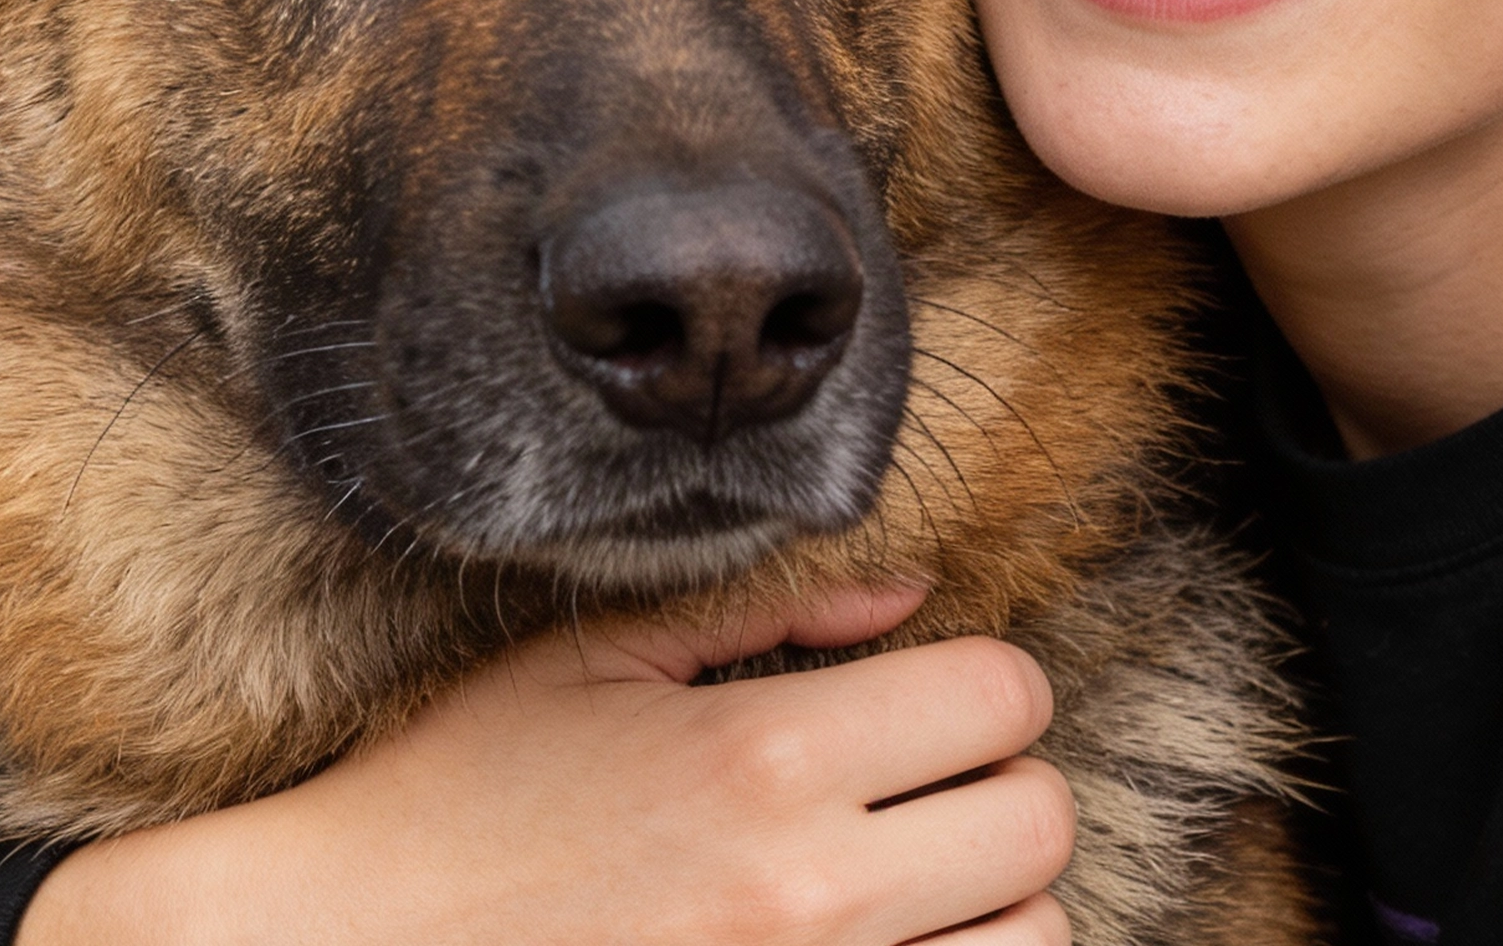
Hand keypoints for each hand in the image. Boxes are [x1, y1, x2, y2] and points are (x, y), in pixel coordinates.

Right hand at [17, 585, 1073, 945]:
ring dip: (992, 908)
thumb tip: (912, 593)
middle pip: (1041, 824)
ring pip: (1032, 945)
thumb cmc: (461, 800)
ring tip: (911, 886)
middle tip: (927, 790)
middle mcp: (809, 894)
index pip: (1003, 697)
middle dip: (1000, 789)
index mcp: (766, 754)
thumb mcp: (598, 662)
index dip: (987, 685)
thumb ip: (774, 615)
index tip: (935, 698)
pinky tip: (884, 942)